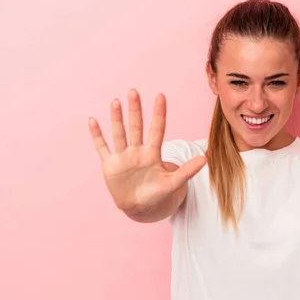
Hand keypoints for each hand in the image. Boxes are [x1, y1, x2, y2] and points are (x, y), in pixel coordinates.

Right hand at [88, 89, 206, 217]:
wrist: (140, 207)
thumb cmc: (157, 194)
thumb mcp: (173, 183)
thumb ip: (187, 171)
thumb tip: (206, 159)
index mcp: (153, 153)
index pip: (157, 129)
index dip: (159, 114)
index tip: (160, 96)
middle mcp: (137, 151)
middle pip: (136, 127)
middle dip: (135, 110)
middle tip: (134, 91)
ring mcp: (123, 156)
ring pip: (119, 133)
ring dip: (117, 118)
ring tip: (116, 102)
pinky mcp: (110, 165)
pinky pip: (102, 148)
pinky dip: (97, 136)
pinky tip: (93, 121)